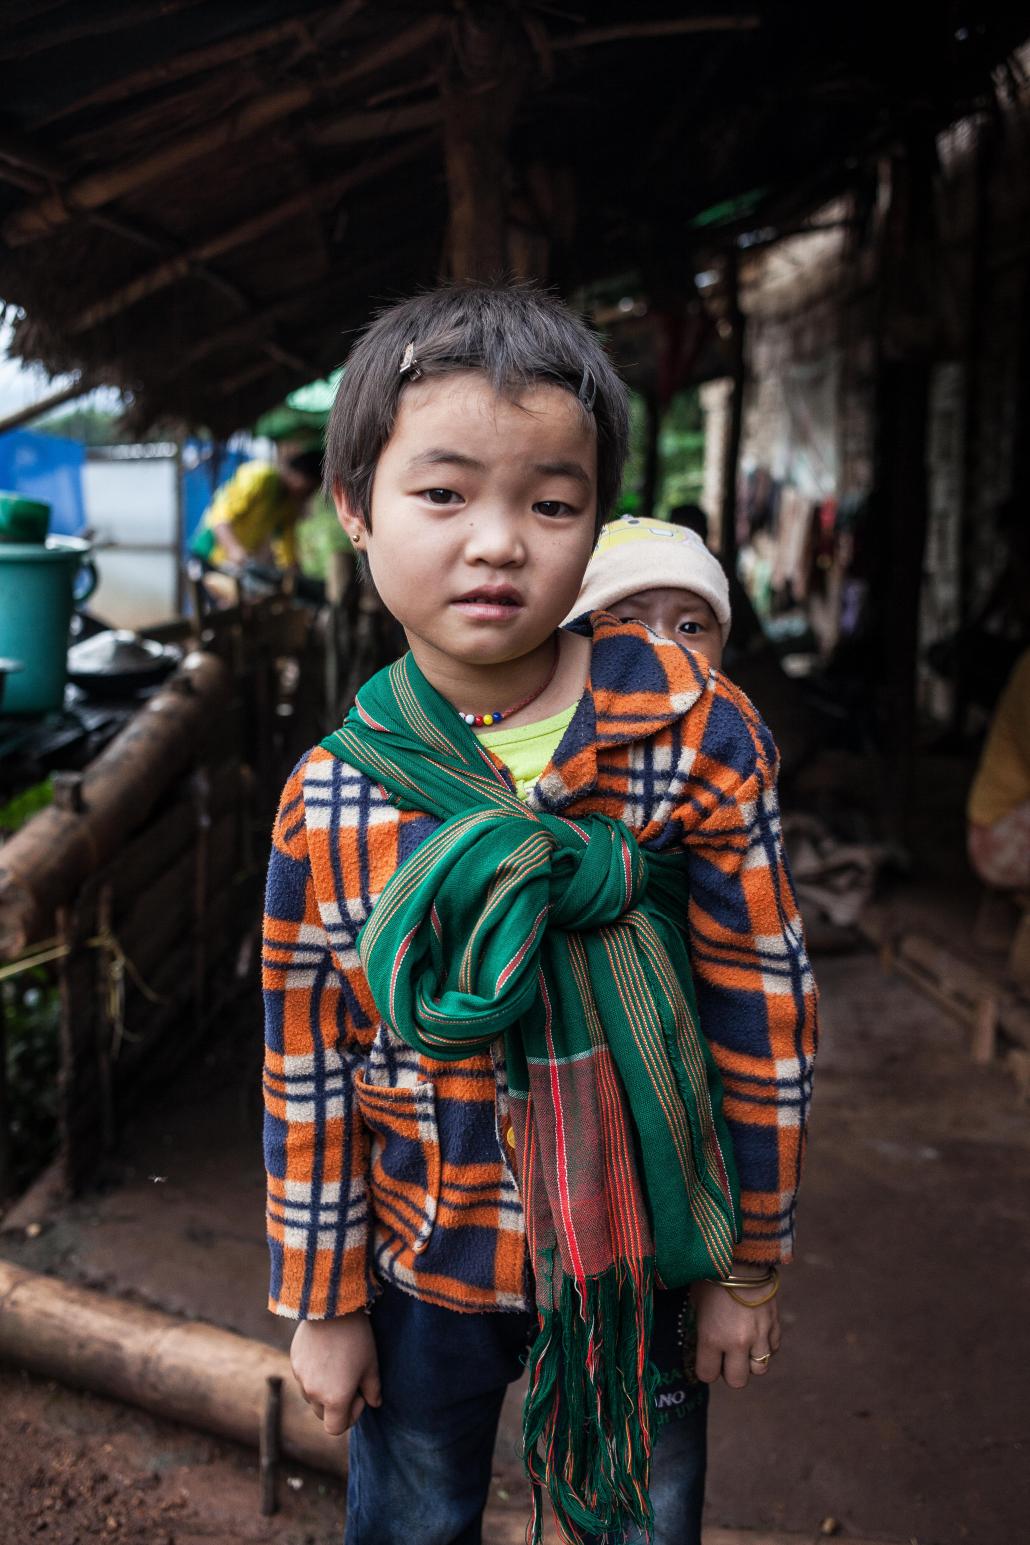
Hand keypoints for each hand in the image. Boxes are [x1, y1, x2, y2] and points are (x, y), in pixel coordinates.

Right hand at [290, 1311, 381, 1435]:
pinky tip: (327, 1352)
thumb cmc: (356, 1337)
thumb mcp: (371, 1364)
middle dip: (336, 1405)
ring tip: (338, 1364)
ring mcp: (301, 1378)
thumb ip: (373, 1390)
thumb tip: (375, 1403)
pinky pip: (304, 1378)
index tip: (359, 1394)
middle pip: (323, 1414)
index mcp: (335, 1399)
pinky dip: (314, 1374)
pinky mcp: (294, 1361)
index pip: (336, 1428)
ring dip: (323, 1390)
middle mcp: (313, 1393)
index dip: (350, 1416)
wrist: (332, 1306)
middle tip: (350, 1380)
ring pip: (312, 1396)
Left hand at [689, 1269, 781, 1390]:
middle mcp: (736, 1343)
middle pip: (737, 1382)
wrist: (742, 1254)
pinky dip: (765, 1345)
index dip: (706, 1368)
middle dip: (730, 1371)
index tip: (706, 1358)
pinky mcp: (775, 1325)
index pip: (707, 1375)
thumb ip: (700, 1326)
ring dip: (751, 1361)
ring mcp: (759, 1336)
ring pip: (759, 1369)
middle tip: (726, 1356)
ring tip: (744, 1345)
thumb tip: (699, 1340)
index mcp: (711, 1337)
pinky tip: (757, 1332)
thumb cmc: (712, 1274)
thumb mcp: (696, 1300)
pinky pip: (773, 1349)